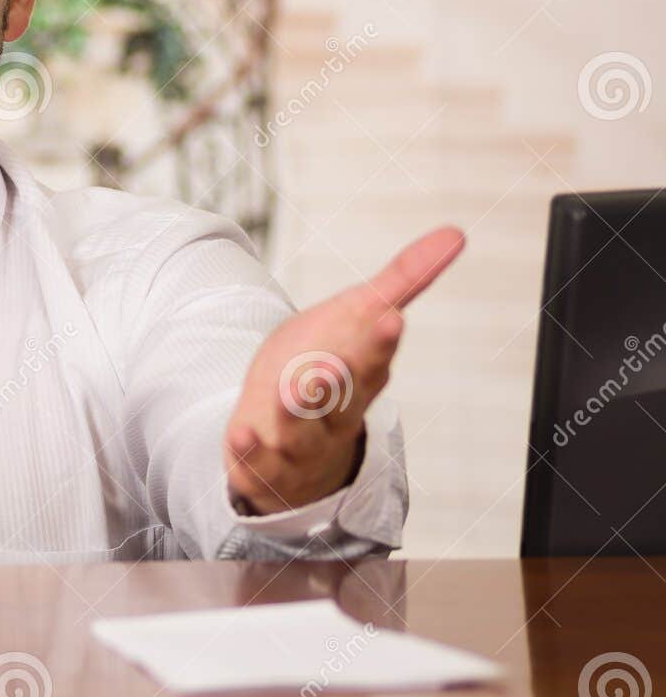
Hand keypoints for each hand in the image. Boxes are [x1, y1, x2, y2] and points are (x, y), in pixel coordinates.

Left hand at [224, 225, 465, 513]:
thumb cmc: (327, 370)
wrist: (291, 445)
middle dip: (339, 383)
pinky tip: (239, 434)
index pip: (374, 359)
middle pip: (342, 400)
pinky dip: (249, 450)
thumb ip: (401, 281)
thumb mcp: (357, 320)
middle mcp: (334, 414)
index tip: (388, 319)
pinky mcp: (264, 463)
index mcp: (359, 377)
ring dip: (296, 416)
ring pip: (301, 434)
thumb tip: (456, 233)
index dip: (380, 342)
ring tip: (290, 392)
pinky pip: (257, 461)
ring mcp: (298, 443)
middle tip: (333, 364)